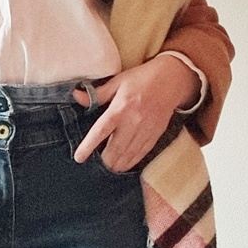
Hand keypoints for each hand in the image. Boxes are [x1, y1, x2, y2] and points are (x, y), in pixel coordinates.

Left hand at [71, 56, 198, 172]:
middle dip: (104, 161)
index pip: (101, 131)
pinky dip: (131, 162)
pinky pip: (141, 153)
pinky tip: (123, 166)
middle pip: (115, 149)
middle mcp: (133, 121)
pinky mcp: (155, 134)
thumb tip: (76, 95)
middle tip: (94, 166)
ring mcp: (146, 129)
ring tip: (107, 169)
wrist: (171, 79)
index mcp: (120, 108)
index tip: (79, 157)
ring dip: (117, 165)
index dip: (88, 146)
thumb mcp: (118, 81)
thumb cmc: (142, 79)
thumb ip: (97, 94)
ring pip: (128, 155)